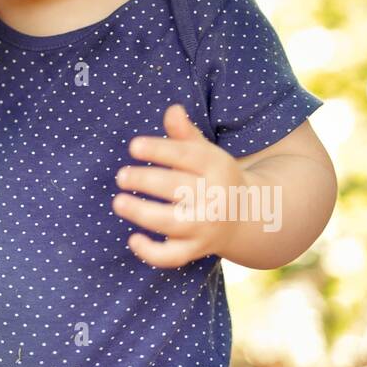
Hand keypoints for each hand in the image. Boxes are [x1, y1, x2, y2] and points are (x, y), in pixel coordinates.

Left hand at [111, 103, 248, 267]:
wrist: (248, 215)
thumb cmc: (213, 176)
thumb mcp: (205, 152)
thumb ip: (185, 134)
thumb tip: (173, 110)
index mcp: (217, 167)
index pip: (188, 156)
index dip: (159, 150)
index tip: (133, 146)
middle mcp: (214, 197)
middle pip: (178, 188)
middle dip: (145, 181)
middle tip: (121, 176)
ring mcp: (206, 226)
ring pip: (172, 223)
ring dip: (143, 213)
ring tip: (119, 202)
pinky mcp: (197, 250)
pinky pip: (173, 257)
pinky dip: (152, 253)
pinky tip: (133, 239)